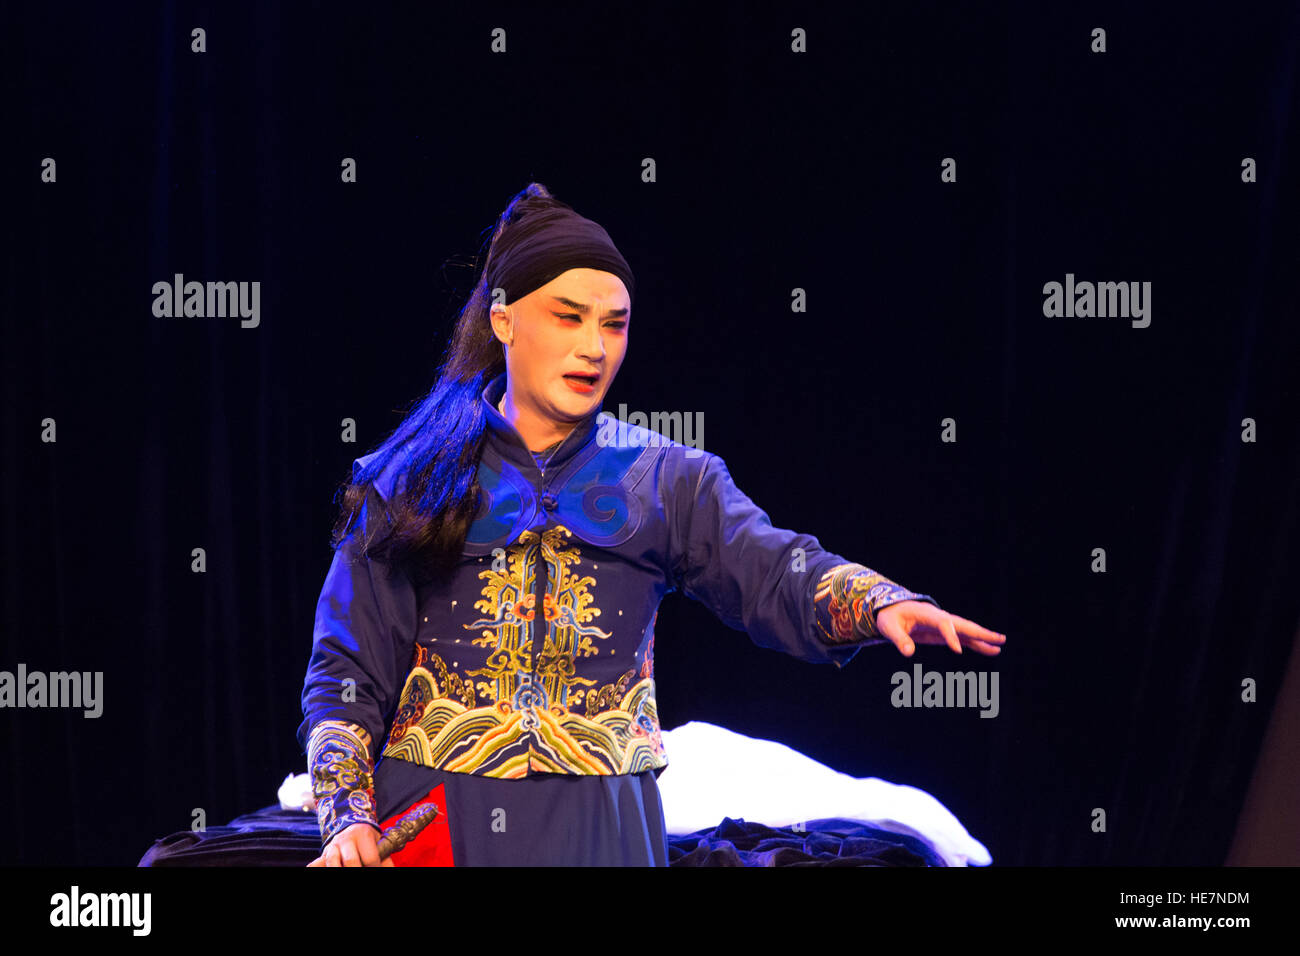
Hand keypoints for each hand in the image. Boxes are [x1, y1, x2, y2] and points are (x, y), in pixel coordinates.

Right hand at [306, 822, 392, 866]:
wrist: (350, 824)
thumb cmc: (367, 838)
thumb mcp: (378, 843)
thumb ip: (385, 859)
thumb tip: (393, 870)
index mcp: (362, 835)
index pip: (370, 858)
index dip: (375, 867)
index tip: (375, 867)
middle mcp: (345, 839)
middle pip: (351, 862)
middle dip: (358, 869)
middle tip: (363, 868)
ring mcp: (333, 846)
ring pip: (333, 863)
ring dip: (340, 868)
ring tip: (347, 868)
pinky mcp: (324, 853)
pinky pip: (316, 863)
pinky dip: (318, 867)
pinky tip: (325, 868)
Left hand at [874, 601, 1005, 656]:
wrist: (891, 609)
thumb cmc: (889, 616)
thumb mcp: (889, 627)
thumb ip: (899, 639)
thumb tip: (908, 653)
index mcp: (927, 614)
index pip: (943, 624)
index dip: (951, 636)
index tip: (958, 650)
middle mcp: (940, 618)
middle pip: (963, 625)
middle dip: (980, 632)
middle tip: (999, 639)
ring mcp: (944, 625)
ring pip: (967, 632)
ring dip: (984, 638)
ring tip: (1000, 646)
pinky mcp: (944, 633)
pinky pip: (964, 638)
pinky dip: (977, 644)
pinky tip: (991, 650)